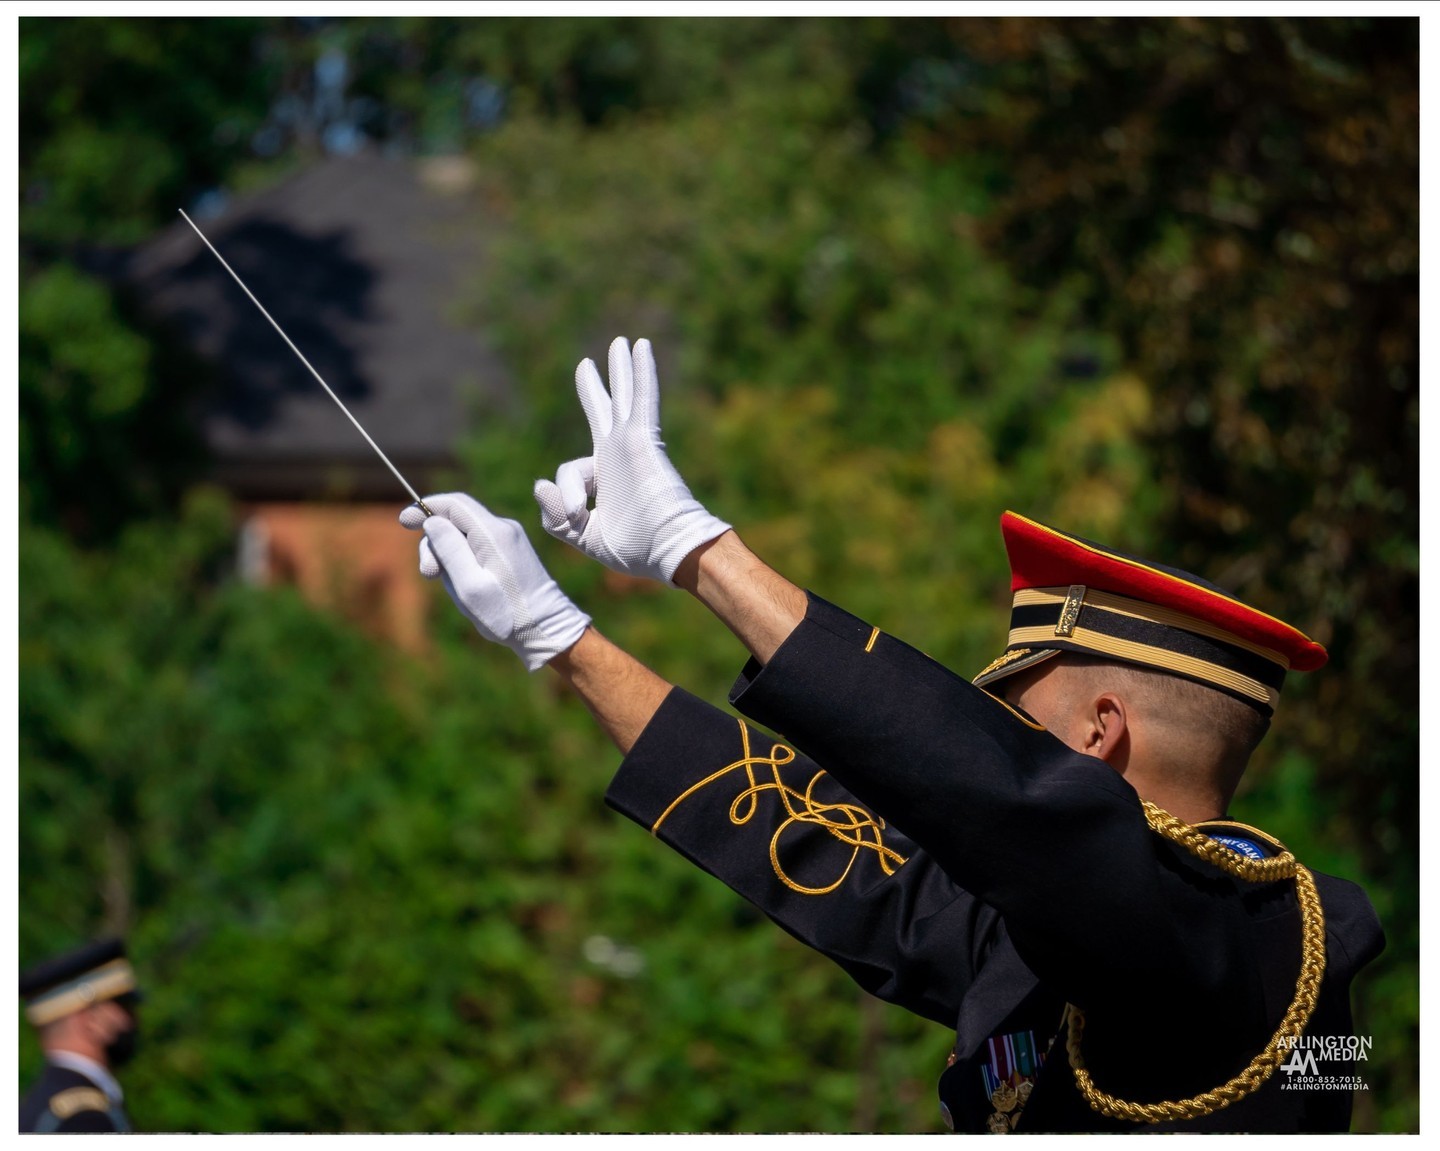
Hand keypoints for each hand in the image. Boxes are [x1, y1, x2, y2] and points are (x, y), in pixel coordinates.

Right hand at [399, 492, 590, 670]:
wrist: (545, 628)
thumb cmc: (506, 613)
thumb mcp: (469, 586)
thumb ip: (449, 549)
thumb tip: (433, 520)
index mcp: (494, 534)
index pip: (455, 503)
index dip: (426, 507)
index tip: (403, 521)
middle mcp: (503, 529)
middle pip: (456, 519)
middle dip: (434, 542)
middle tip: (429, 574)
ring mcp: (509, 540)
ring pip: (464, 534)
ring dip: (447, 555)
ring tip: (453, 588)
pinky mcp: (510, 552)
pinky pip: (476, 547)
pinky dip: (462, 561)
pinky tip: (465, 586)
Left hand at [534, 336, 730, 584]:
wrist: (668, 549)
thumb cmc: (635, 550)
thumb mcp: (583, 536)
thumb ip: (556, 516)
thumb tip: (538, 483)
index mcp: (604, 480)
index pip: (568, 472)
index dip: (563, 495)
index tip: (575, 513)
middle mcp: (617, 456)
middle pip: (603, 411)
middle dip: (595, 388)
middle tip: (587, 365)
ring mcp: (632, 443)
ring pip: (623, 396)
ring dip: (620, 368)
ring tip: (621, 342)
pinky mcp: (645, 437)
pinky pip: (641, 397)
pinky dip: (641, 371)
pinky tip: (640, 346)